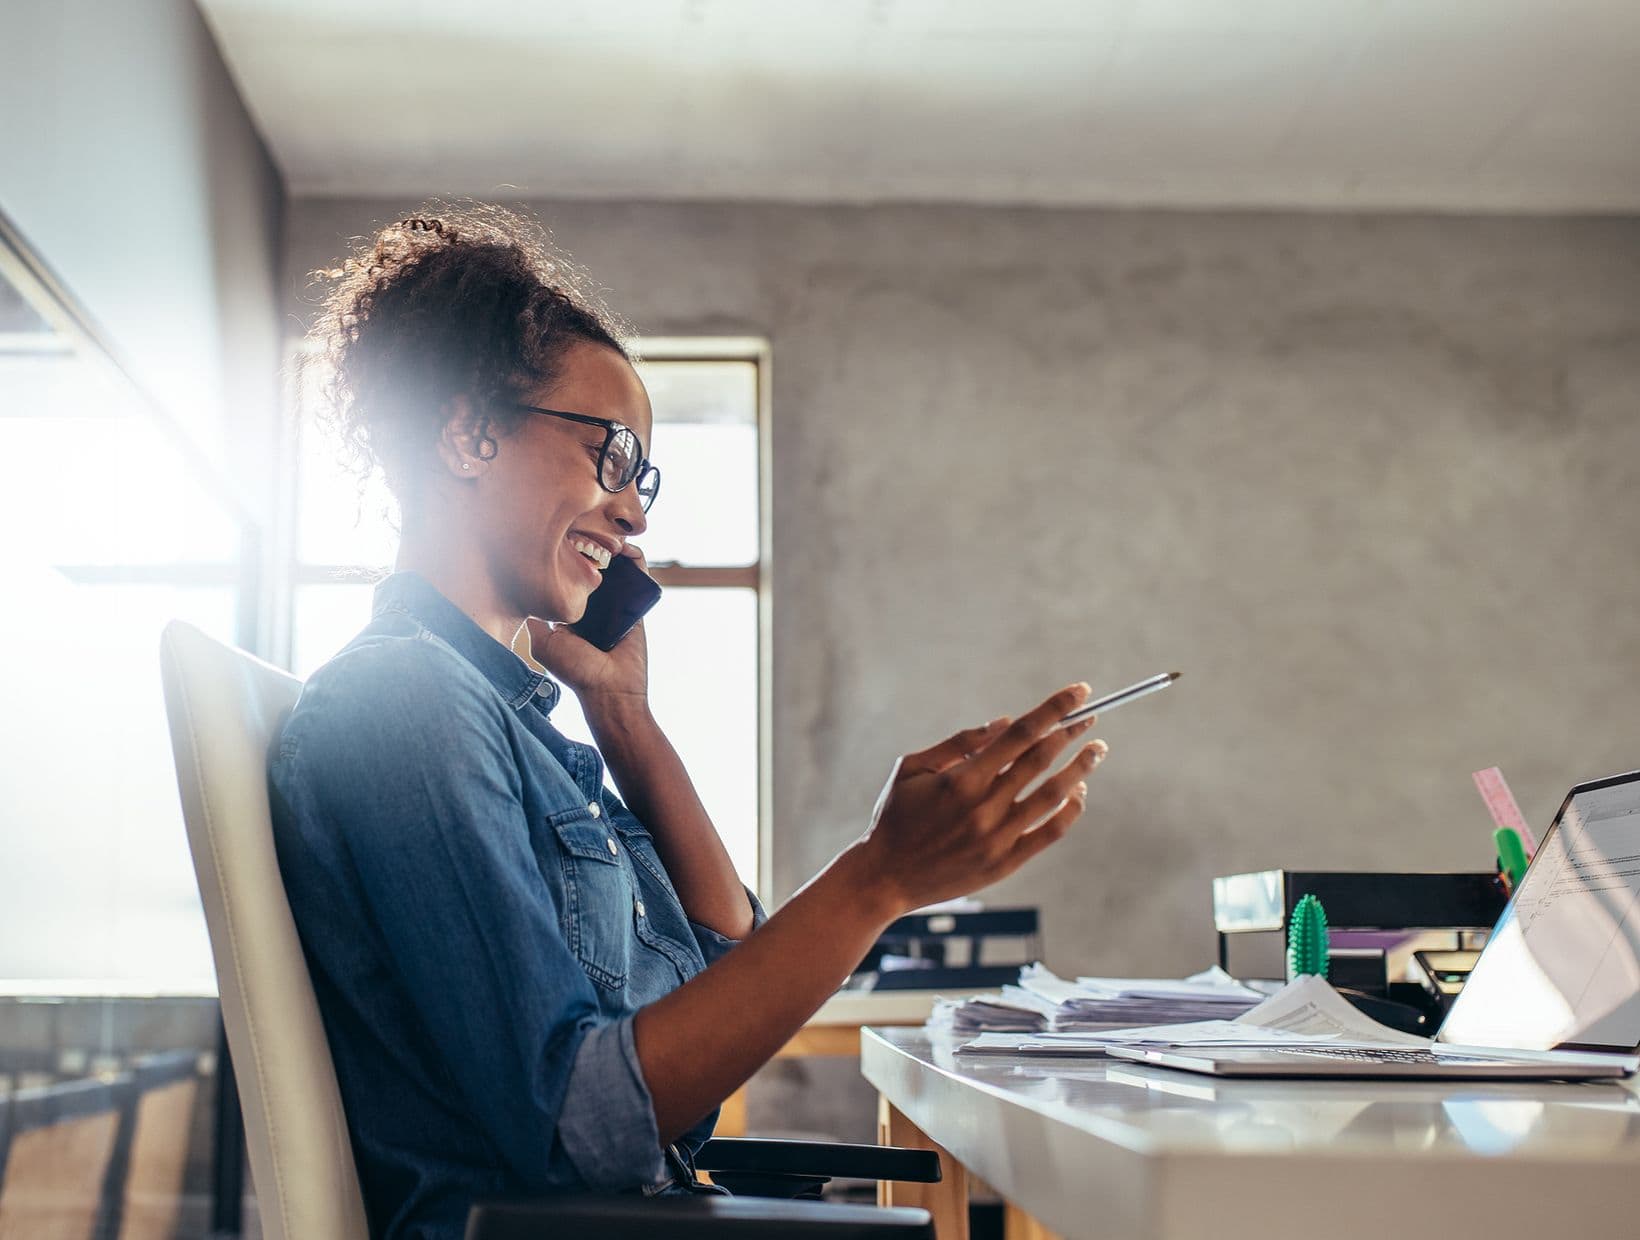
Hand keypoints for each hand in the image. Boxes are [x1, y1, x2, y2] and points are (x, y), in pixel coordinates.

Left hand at [525, 545, 649, 708]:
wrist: (612, 689)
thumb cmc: (577, 670)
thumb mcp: (543, 643)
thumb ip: (533, 620)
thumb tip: (518, 592)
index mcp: (571, 614)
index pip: (568, 578)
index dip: (566, 558)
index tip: (560, 540)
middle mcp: (593, 607)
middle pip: (592, 570)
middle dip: (588, 550)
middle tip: (583, 533)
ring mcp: (616, 604)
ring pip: (616, 568)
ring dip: (612, 549)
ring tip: (605, 537)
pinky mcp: (637, 604)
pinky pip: (639, 576)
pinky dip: (635, 558)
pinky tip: (625, 549)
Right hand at [854, 684, 1107, 915]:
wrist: (885, 878)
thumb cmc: (895, 817)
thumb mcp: (913, 768)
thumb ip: (960, 743)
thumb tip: (1004, 723)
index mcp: (961, 778)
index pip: (1020, 733)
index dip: (1054, 708)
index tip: (1078, 691)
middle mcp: (984, 806)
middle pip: (1042, 759)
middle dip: (1071, 732)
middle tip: (1090, 718)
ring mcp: (997, 837)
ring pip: (1054, 795)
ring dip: (1080, 768)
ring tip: (1096, 750)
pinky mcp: (1005, 862)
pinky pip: (1051, 832)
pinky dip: (1071, 809)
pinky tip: (1078, 792)